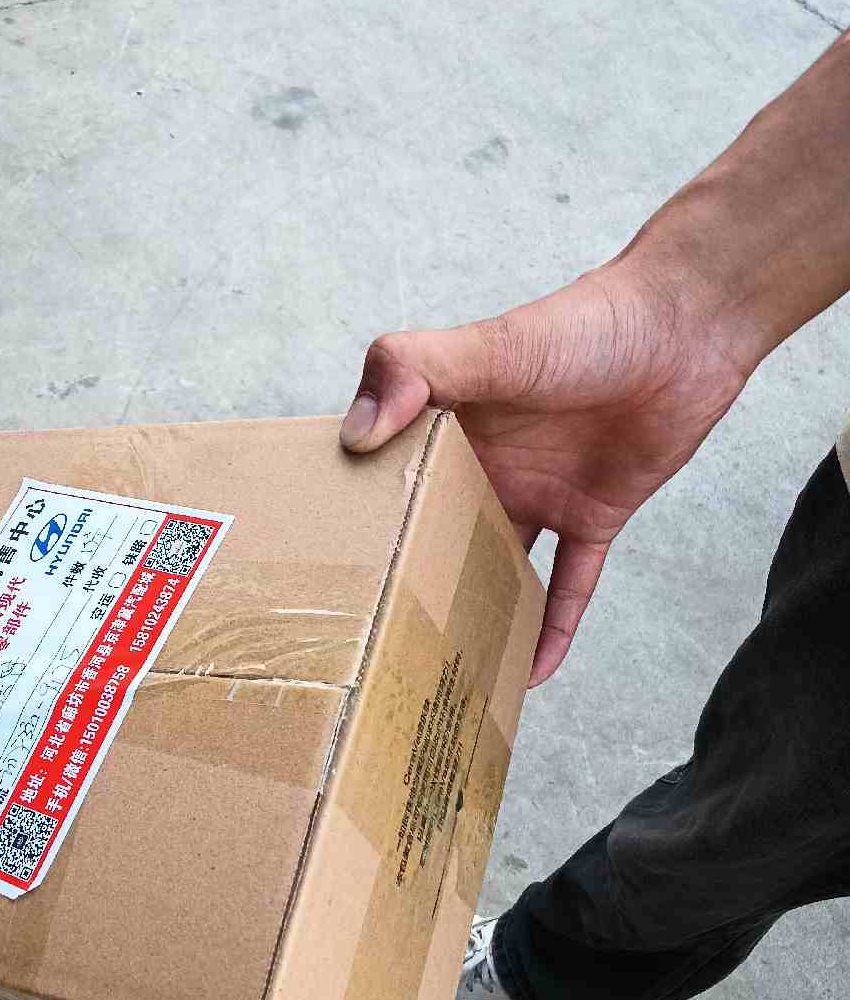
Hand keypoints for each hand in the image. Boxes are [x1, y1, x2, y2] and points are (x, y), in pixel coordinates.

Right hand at [341, 259, 754, 684]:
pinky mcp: (591, 516)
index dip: (355, 518)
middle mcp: (486, 464)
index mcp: (448, 425)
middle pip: (434, 534)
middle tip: (365, 645)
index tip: (314, 570)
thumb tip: (357, 437)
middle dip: (405, 582)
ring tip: (440, 674)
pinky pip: (568, 585)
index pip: (386, 477)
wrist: (686, 326)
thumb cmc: (584, 324)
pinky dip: (552, 628)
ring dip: (475, 615)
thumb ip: (416, 371)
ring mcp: (538, 494)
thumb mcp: (488, 344)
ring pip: (495, 569)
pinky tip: (533, 676)